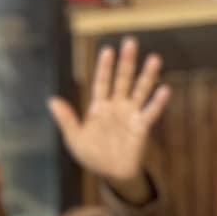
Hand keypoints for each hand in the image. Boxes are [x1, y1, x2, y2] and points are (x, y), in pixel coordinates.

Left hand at [47, 37, 170, 198]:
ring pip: (140, 90)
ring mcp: (131, 114)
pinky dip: (158, 102)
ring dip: (147, 76)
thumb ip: (66, 120)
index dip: (104, 67)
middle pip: (122, 79)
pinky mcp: (142, 126)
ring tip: (154, 59)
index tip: (107, 50)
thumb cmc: (92, 154)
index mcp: (100, 107)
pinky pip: (150, 112)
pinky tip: (164, 90)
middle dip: (126, 62)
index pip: (102, 82)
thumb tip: (51, 100)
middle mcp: (117, 105)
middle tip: (130, 42)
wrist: (111, 173)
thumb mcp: (75, 139)